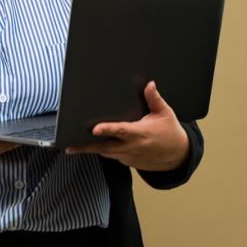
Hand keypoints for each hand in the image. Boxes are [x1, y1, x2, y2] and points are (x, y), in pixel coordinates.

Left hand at [65, 81, 188, 170]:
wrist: (177, 156)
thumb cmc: (170, 132)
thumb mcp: (165, 114)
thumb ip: (154, 99)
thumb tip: (149, 84)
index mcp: (140, 133)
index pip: (121, 130)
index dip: (107, 129)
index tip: (94, 129)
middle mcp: (131, 147)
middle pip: (105, 146)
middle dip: (87, 146)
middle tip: (69, 145)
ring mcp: (128, 156)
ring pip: (105, 152)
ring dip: (90, 149)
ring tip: (72, 145)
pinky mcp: (126, 161)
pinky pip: (111, 155)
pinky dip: (102, 150)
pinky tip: (90, 143)